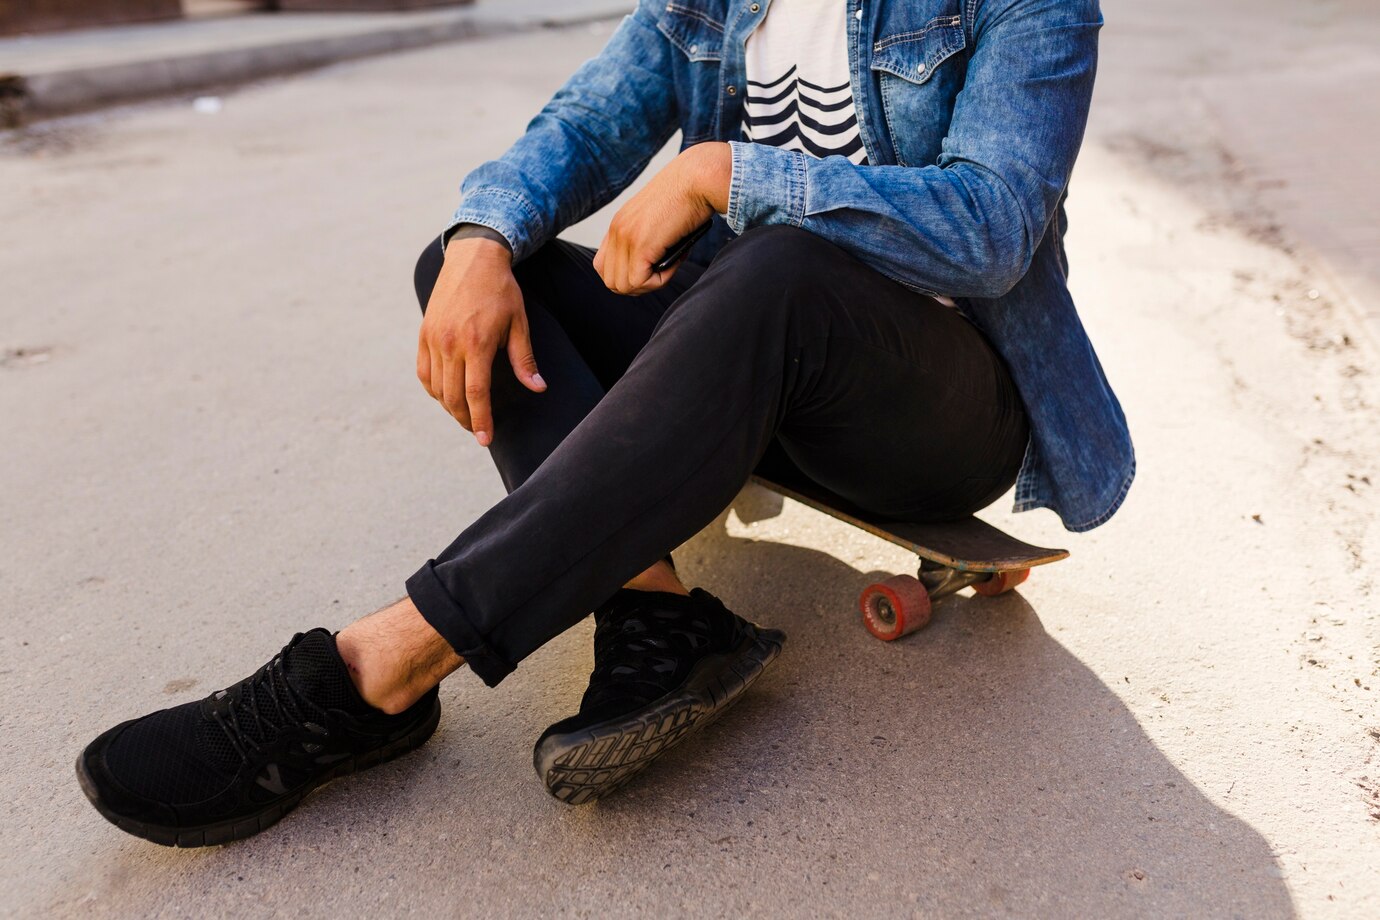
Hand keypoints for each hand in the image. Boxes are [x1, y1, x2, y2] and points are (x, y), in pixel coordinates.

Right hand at [417, 237, 544, 445]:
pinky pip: (424, 372)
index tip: (486, 438)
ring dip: (450, 407)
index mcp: (477, 343)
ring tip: (465, 415)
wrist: (473, 258)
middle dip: (465, 419)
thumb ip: (524, 359)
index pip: (476, 393)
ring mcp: (433, 338)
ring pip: (437, 388)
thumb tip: (538, 388)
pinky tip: (446, 396)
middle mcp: (450, 343)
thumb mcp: (519, 323)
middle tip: (478, 431)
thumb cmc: (502, 291)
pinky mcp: (424, 333)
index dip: (481, 419)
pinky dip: (434, 389)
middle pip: (453, 396)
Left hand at [593, 141, 730, 294]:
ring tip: (670, 264)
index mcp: (619, 223)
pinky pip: (640, 282)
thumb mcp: (659, 217)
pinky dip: (660, 280)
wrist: (698, 178)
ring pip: (623, 286)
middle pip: (611, 281)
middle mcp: (617, 229)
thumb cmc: (689, 196)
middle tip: (663, 270)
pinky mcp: (640, 244)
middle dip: (638, 285)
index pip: (603, 265)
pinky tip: (675, 260)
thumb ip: (649, 238)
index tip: (650, 268)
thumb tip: (655, 265)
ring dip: (650, 284)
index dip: (627, 275)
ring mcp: (626, 237)